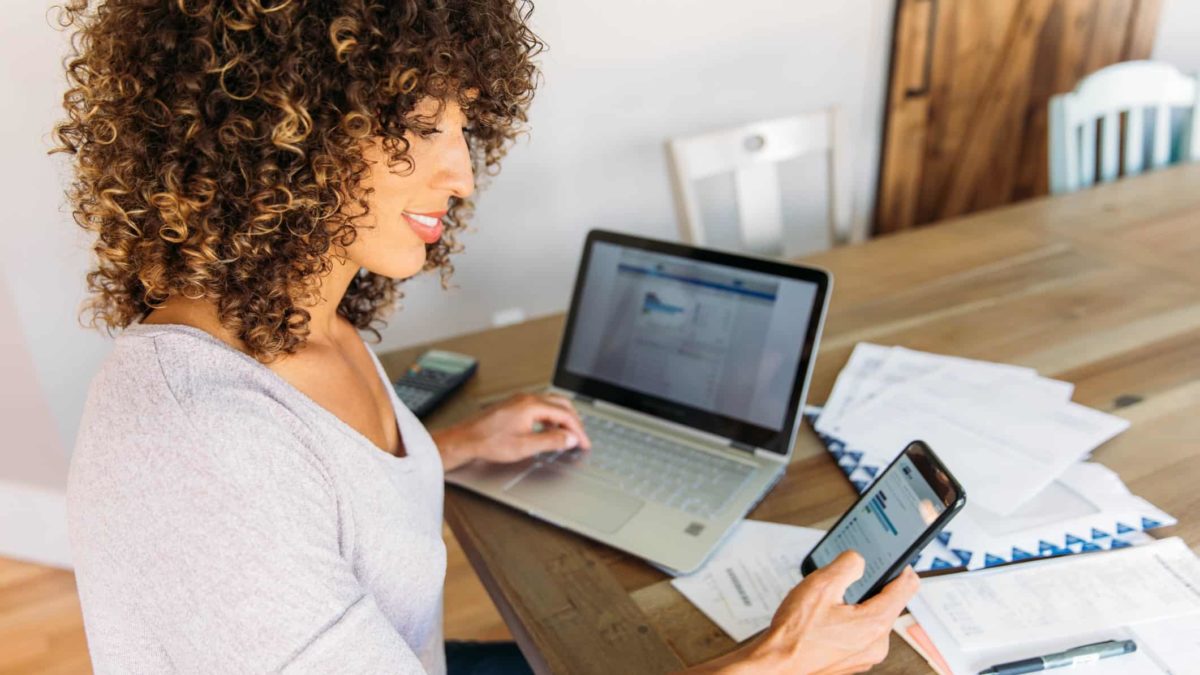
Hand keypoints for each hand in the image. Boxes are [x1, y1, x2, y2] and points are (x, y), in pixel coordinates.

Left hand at [430, 392, 591, 470]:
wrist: (466, 439)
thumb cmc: (488, 442)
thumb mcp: (525, 446)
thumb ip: (551, 442)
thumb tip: (570, 439)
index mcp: (532, 406)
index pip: (565, 415)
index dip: (578, 430)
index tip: (584, 442)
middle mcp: (527, 399)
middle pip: (562, 405)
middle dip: (574, 421)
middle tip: (580, 437)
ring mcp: (520, 400)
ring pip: (551, 404)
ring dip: (563, 419)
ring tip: (567, 435)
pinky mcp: (515, 405)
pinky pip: (541, 407)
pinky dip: (551, 417)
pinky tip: (549, 430)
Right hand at [684, 551, 918, 674]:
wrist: (776, 666)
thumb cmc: (794, 635)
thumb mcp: (820, 585)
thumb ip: (847, 565)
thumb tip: (858, 560)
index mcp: (874, 623)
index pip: (906, 588)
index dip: (902, 567)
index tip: (898, 560)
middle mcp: (876, 644)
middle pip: (887, 604)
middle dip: (870, 589)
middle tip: (847, 580)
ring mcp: (864, 656)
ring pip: (871, 620)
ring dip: (855, 607)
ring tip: (828, 603)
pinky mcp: (852, 662)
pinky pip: (858, 636)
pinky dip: (847, 624)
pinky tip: (824, 621)